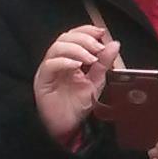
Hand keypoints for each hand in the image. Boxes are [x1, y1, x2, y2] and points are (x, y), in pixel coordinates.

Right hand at [33, 24, 119, 141]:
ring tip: (91, 59)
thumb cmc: (77, 106)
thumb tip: (114, 44)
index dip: (86, 30)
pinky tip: (77, 66)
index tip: (101, 33)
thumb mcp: (96, 81)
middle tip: (98, 48)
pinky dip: (65, 62)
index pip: (74, 36)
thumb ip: (104, 63)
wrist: (68, 127)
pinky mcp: (43, 81)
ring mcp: (49, 70)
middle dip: (84, 39)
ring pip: (57, 48)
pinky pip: (51, 65)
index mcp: (68, 59)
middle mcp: (57, 61)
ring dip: (77, 49)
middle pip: (65, 38)